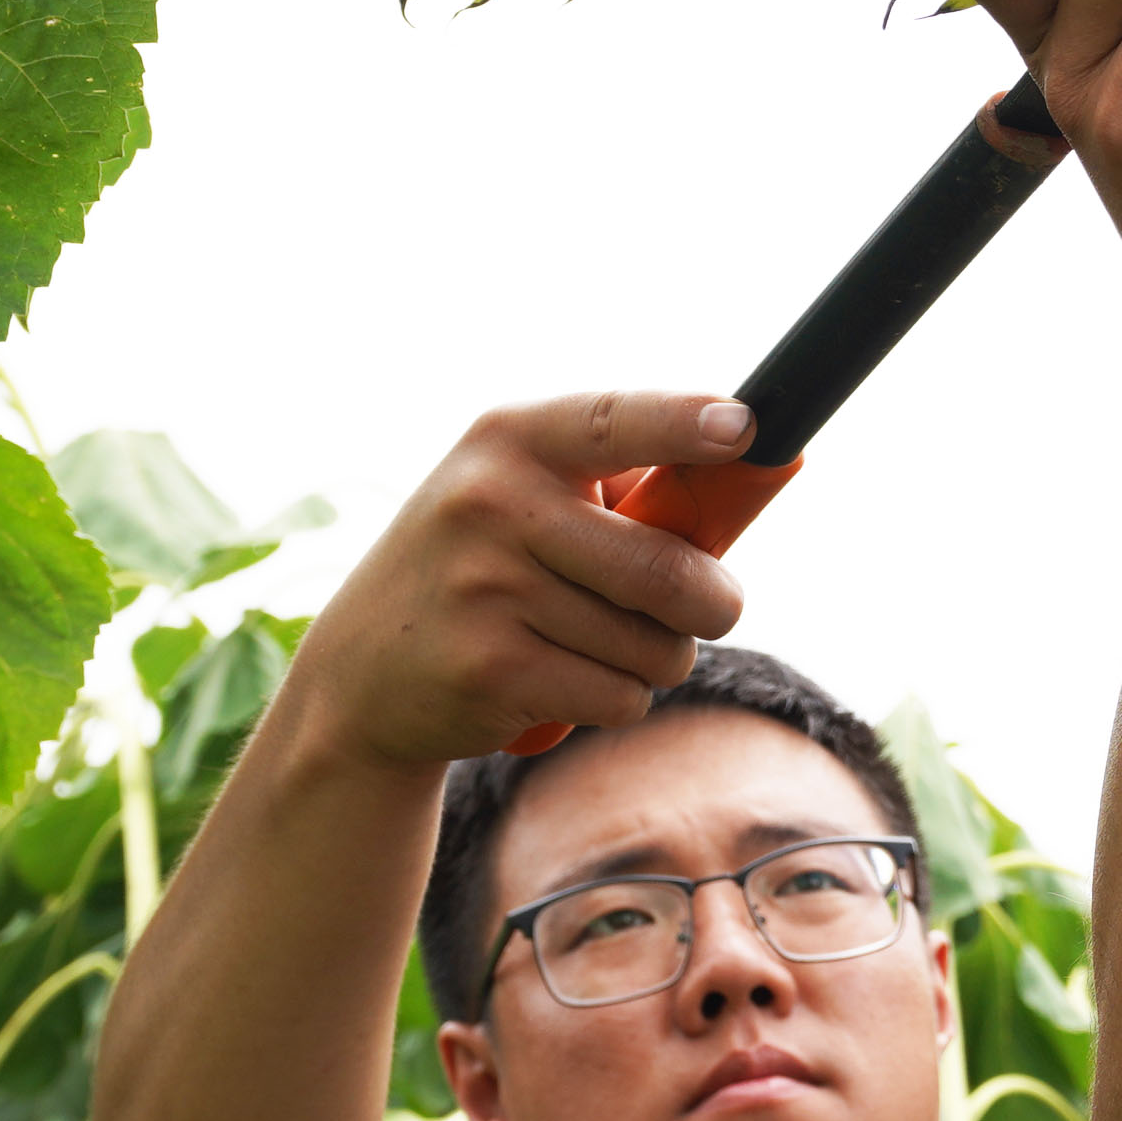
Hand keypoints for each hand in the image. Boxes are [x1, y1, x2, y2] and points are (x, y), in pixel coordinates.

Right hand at [283, 394, 750, 763]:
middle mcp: (491, 502)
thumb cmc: (485, 568)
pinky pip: (620, 696)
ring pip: (654, 645)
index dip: (686, 423)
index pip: (615, 420)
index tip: (746, 428)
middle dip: (715, 603)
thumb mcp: (524, 498)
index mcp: (510, 438)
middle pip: (668, 568)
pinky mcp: (489, 670)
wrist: (361, 674)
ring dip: (657, 659)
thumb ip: (624, 489)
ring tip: (599, 644)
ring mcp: (485, 588)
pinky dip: (617, 700)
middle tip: (713, 608)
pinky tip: (561, 682)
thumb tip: (760, 471)